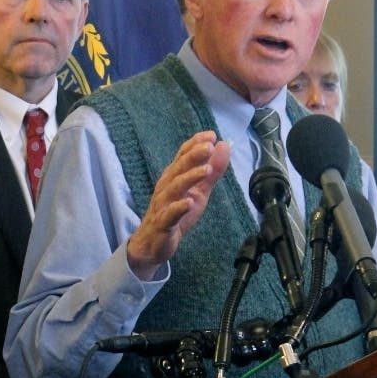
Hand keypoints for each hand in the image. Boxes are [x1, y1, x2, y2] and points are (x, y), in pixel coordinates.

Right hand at [126, 132, 230, 280]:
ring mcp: (163, 204)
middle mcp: (166, 186)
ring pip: (175, 188)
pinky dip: (179, 207)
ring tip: (206, 170)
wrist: (153, 242)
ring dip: (190, 177)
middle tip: (209, 147)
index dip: (195, 144)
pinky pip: (170, 214)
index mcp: (174, 176)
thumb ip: (212, 170)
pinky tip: (189, 203)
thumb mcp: (199, 191)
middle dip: (193, 156)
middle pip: (179, 168)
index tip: (211, 135)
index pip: (183, 155)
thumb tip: (223, 146)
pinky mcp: (163, 223)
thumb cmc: (176, 213)